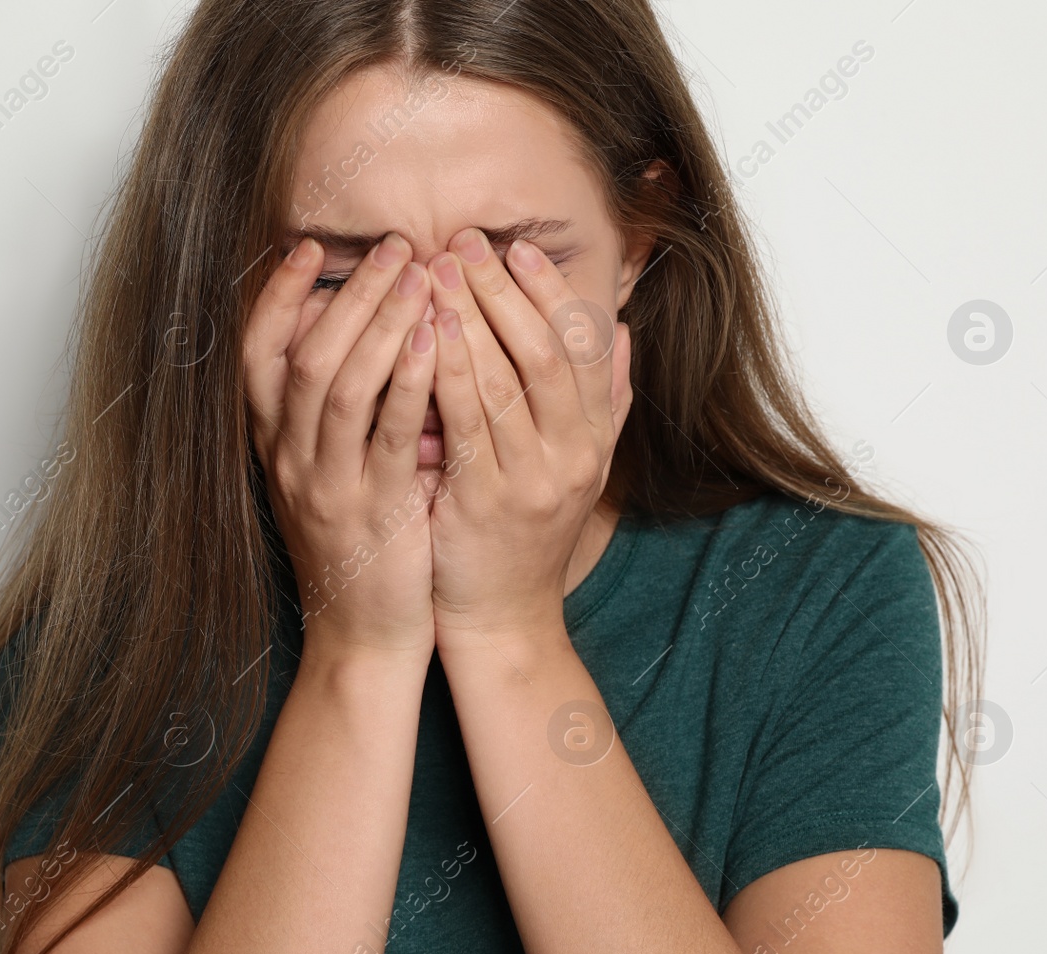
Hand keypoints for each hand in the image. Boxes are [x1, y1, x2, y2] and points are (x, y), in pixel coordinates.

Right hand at [242, 232, 442, 661]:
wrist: (363, 635)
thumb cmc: (358, 543)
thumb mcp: (330, 471)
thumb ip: (334, 410)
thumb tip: (356, 333)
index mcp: (275, 445)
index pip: (257, 354)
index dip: (276, 297)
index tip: (308, 248)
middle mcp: (290, 459)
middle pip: (306, 354)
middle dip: (351, 293)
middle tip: (398, 247)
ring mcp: (327, 485)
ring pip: (340, 385)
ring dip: (381, 323)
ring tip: (421, 275)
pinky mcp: (372, 511)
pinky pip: (387, 434)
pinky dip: (408, 381)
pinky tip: (435, 341)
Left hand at [423, 228, 631, 654]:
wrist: (503, 618)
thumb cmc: (526, 534)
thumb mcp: (578, 467)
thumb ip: (602, 401)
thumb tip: (624, 330)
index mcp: (594, 439)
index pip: (580, 346)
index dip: (549, 291)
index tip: (515, 248)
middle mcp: (572, 455)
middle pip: (542, 351)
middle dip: (501, 291)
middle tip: (463, 242)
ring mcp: (530, 480)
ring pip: (503, 380)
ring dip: (468, 318)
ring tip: (435, 272)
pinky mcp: (484, 502)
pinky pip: (465, 424)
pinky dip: (445, 373)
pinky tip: (421, 336)